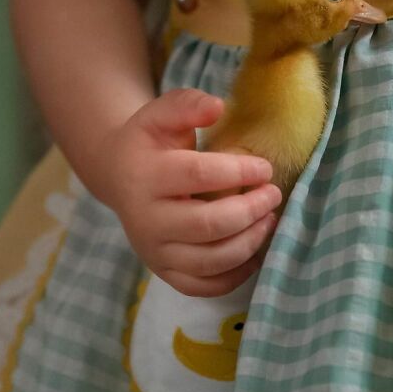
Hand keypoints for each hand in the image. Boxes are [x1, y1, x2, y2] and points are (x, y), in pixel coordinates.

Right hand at [91, 88, 281, 296]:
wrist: (118, 177)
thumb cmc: (150, 143)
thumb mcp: (161, 114)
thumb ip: (187, 104)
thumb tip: (217, 107)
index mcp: (144, 176)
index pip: (198, 175)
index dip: (239, 171)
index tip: (266, 168)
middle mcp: (145, 220)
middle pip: (209, 224)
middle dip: (251, 210)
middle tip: (273, 195)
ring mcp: (153, 251)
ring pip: (210, 260)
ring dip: (250, 242)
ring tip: (269, 220)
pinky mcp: (163, 272)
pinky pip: (204, 286)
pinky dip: (235, 275)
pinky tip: (254, 251)